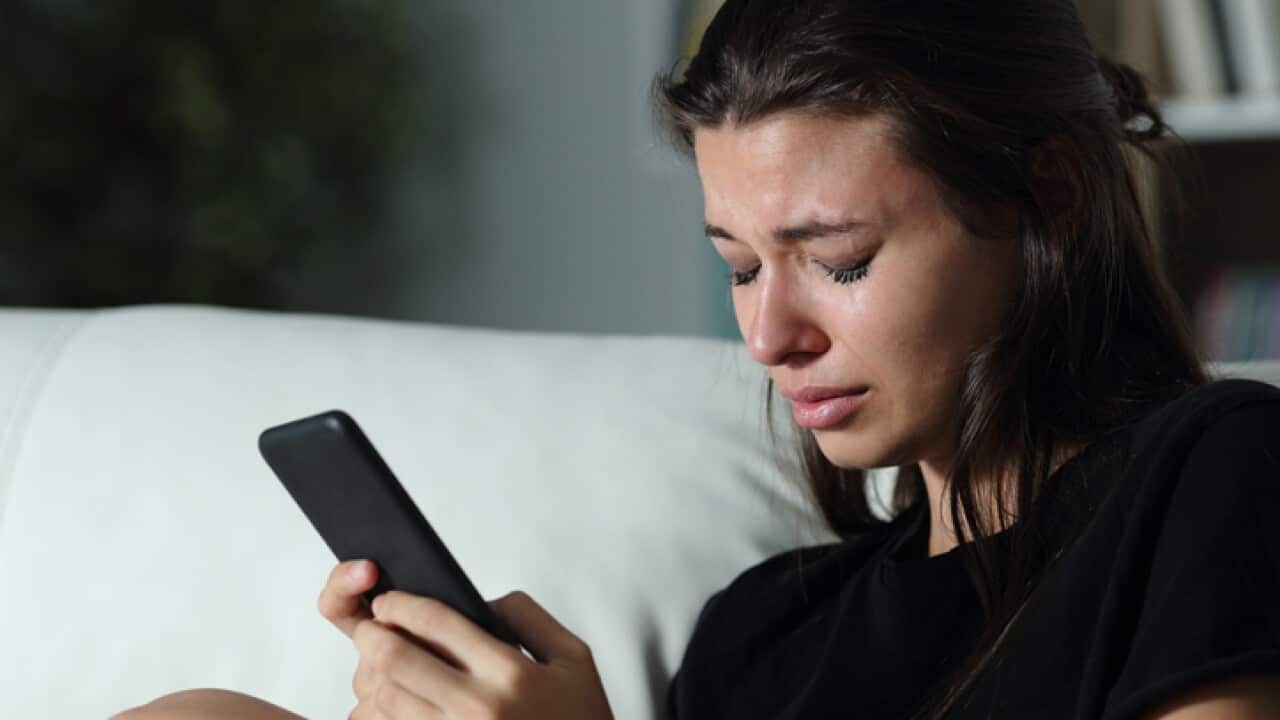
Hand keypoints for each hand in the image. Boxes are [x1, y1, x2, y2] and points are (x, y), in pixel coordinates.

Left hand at [319, 560, 613, 718]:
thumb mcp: (573, 657)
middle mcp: (478, 709)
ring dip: (374, 678)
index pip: (437, 622)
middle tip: (371, 627)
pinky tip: (397, 704)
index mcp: (510, 673)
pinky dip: (383, 715)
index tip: (391, 601)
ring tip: (383, 668)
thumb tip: (480, 604)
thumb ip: (527, 617)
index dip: (402, 604)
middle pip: (396, 659)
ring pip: (385, 700)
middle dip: (372, 635)